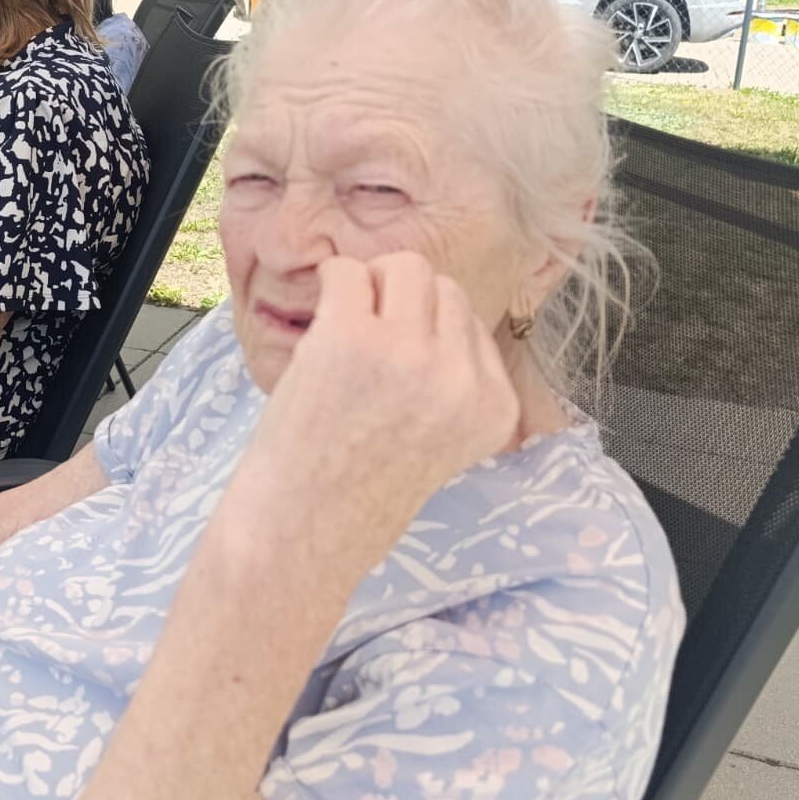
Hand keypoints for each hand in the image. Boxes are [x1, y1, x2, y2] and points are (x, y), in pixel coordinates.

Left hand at [235, 253, 520, 582]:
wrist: (302, 532)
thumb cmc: (359, 489)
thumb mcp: (442, 439)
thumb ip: (454, 379)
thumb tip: (435, 300)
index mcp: (496, 408)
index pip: (474, 324)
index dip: (427, 337)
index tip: (396, 377)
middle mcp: (463, 379)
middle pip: (444, 288)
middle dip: (403, 306)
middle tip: (365, 351)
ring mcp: (410, 354)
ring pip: (405, 268)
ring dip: (371, 290)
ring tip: (345, 340)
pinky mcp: (352, 338)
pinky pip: (347, 271)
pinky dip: (330, 286)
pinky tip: (320, 327)